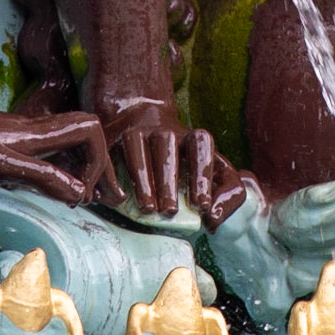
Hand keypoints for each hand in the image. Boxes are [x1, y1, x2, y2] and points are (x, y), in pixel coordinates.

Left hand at [0, 95, 113, 204]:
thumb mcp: (1, 164)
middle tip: (96, 197)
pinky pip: (48, 155)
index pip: (89, 130)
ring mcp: (23, 137)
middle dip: (98, 165)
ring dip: (79, 170)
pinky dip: (58, 172)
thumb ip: (41, 176)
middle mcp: (37, 131)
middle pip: (85, 136)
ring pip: (67, 146)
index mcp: (39, 133)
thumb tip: (79, 193)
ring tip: (80, 198)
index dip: (96, 159)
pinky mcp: (9, 145)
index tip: (82, 190)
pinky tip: (49, 191)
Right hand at [100, 96, 250, 221]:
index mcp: (191, 136)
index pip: (201, 146)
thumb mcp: (212, 167)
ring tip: (147, 209)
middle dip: (169, 181)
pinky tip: (116, 199)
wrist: (141, 113)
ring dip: (142, 180)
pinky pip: (107, 154)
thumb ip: (227, 189)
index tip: (202, 205)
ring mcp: (135, 130)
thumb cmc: (183, 159)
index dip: (202, 174)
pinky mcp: (110, 137)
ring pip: (137, 147)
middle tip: (170, 211)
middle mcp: (163, 129)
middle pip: (166, 147)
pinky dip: (109, 176)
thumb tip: (213, 220)